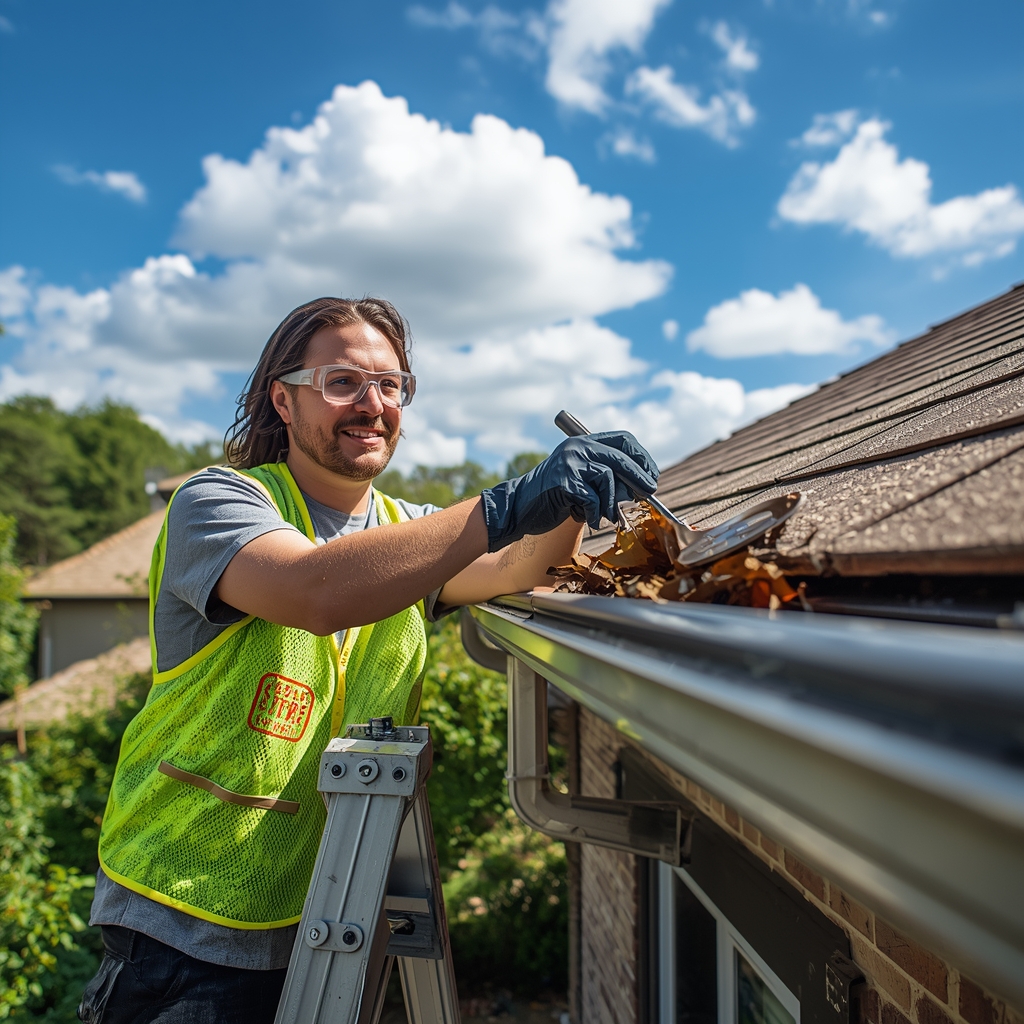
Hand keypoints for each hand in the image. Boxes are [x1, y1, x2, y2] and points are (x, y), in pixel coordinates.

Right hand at [480, 431, 658, 551]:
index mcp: (583, 442)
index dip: (642, 458)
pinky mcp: (564, 483)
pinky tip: (583, 517)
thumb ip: (606, 476)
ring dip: (610, 504)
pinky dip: (592, 514)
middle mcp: (577, 448)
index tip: (650, 475)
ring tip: (601, 514)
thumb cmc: (553, 497)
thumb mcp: (581, 478)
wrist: (518, 507)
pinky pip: (593, 500)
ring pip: (608, 480)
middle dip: (639, 478)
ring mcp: (569, 463)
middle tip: (649, 493)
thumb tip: (641, 487)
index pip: (623, 440)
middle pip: (621, 459)